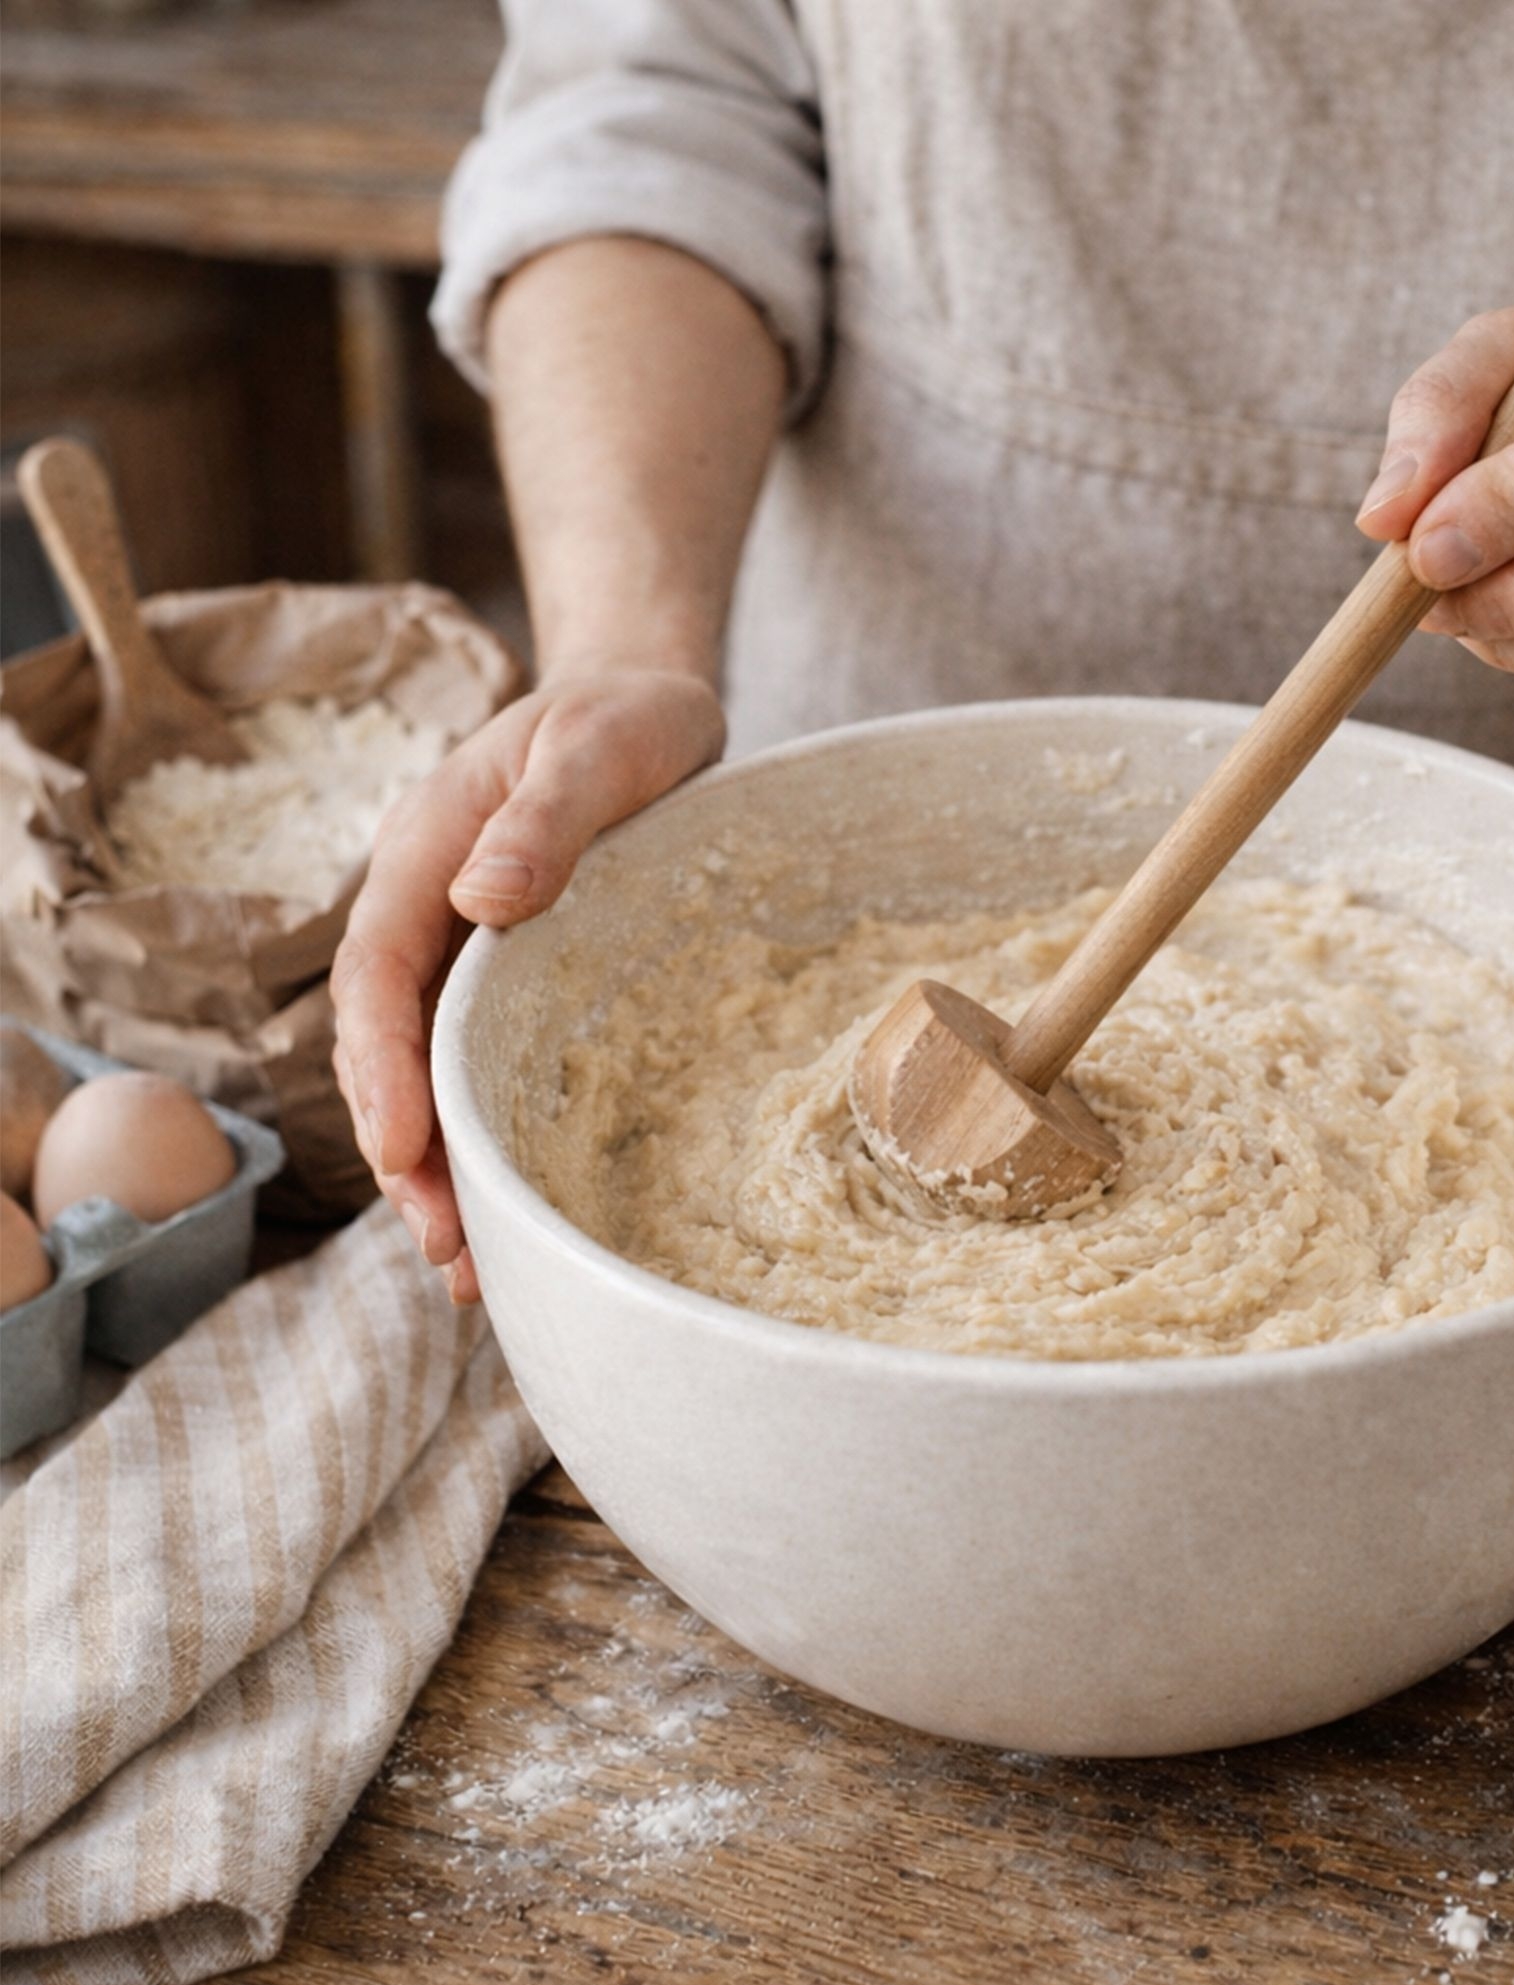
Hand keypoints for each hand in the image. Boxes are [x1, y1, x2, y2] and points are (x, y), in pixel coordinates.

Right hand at [332, 667, 724, 1299]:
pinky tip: (519, 1207)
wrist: (648, 703)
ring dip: (443, 1166)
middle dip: (408, 1153)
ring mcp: (468, 952)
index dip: (381, 1069)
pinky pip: (487, 1064)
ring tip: (470, 1266)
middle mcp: (431, 914)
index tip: (402, 1152)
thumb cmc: (621, 718)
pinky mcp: (515, 979)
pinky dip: (492, 1136)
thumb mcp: (591, 748)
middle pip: (390, 1047)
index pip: (380, 974)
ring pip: (433, 1071)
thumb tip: (481, 899)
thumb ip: (541, 821)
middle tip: (446, 1247)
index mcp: (426, 856)